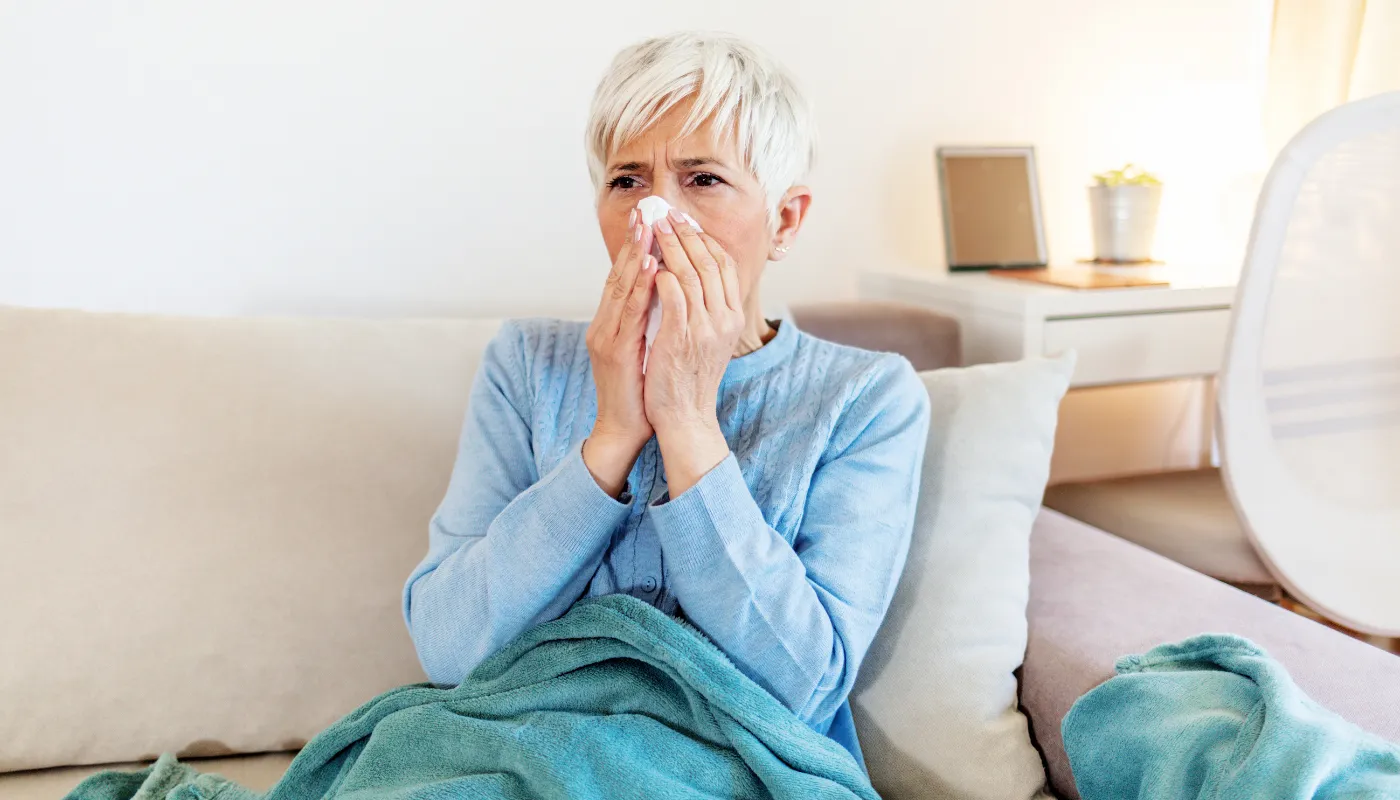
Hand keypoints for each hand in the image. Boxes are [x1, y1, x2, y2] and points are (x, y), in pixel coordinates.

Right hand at [583, 210, 657, 497]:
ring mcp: (606, 337)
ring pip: (620, 288)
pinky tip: (652, 269)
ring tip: (648, 228)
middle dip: (633, 242)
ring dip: (635, 256)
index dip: (636, 247)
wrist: (623, 428)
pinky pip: (629, 314)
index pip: (625, 277)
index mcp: (612, 323)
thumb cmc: (639, 390)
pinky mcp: (613, 352)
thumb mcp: (644, 347)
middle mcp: (604, 324)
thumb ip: (648, 320)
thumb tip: (665, 292)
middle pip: (619, 274)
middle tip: (647, 211)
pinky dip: (640, 289)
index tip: (650, 220)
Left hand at [644, 208, 744, 495]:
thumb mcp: (707, 339)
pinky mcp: (680, 338)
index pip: (724, 265)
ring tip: (654, 226)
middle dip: (686, 233)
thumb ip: (705, 309)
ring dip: (670, 245)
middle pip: (709, 261)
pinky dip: (661, 274)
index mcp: (732, 317)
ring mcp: (704, 328)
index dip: (704, 239)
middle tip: (667, 212)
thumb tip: (694, 278)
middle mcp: (724, 319)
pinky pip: (673, 295)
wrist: (684, 419)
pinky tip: (649, 261)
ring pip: (690, 272)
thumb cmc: (689, 379)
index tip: (685, 220)